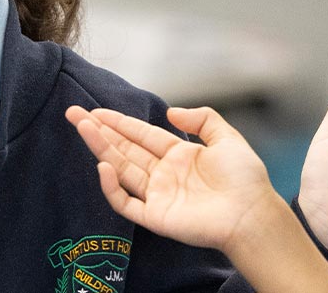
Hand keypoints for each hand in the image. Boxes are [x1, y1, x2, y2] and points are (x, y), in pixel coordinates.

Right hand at [65, 105, 280, 250]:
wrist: (252, 215)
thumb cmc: (246, 180)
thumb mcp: (228, 139)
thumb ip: (203, 119)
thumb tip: (171, 112)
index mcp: (179, 155)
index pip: (142, 135)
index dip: (120, 122)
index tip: (97, 110)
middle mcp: (163, 173)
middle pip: (124, 148)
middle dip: (100, 131)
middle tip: (75, 113)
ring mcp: (156, 195)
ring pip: (120, 168)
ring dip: (100, 148)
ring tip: (82, 127)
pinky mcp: (153, 216)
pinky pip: (124, 202)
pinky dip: (111, 186)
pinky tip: (103, 166)